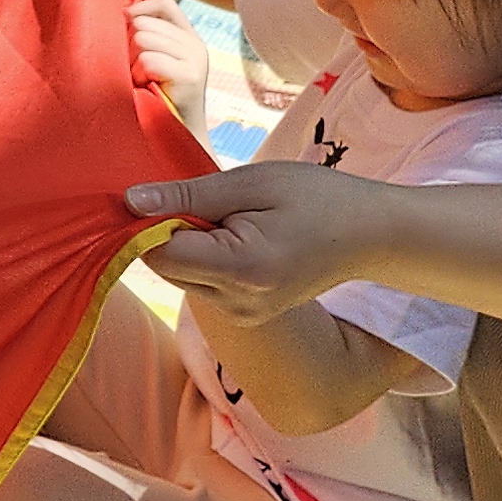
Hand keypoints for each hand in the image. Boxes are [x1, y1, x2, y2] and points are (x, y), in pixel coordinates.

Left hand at [122, 162, 391, 323]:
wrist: (372, 236)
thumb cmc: (317, 198)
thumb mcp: (252, 183)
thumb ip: (188, 196)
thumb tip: (129, 202)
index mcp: (242, 269)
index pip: (158, 253)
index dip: (153, 220)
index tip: (175, 194)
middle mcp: (238, 304)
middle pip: (165, 267)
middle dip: (172, 232)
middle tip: (215, 203)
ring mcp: (242, 316)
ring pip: (181, 277)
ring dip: (190, 246)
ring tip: (235, 221)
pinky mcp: (245, 317)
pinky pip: (202, 286)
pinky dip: (206, 260)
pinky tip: (239, 239)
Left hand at [130, 0, 211, 126]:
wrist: (176, 139)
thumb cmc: (152, 100)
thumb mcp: (151, 62)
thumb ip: (144, 37)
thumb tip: (118, 12)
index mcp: (188, 38)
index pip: (164, 4)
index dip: (139, 11)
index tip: (125, 32)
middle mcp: (195, 44)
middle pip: (143, 23)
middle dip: (127, 46)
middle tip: (135, 73)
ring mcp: (195, 58)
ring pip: (142, 38)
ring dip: (131, 63)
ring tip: (141, 81)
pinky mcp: (190, 75)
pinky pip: (147, 60)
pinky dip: (138, 75)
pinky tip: (146, 88)